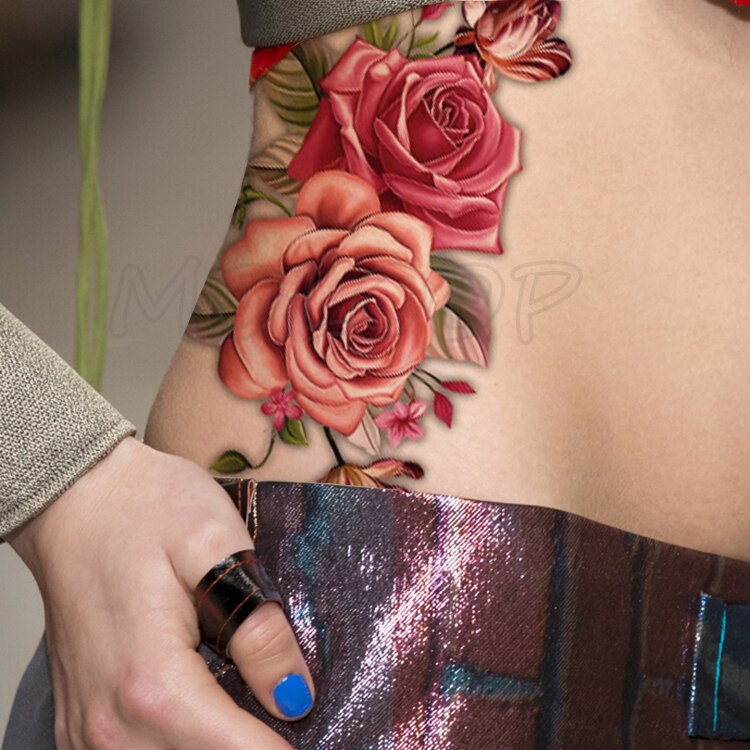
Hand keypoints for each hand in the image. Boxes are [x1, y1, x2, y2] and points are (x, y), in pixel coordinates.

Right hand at [7, 437, 312, 748]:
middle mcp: (111, 723)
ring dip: (219, 745)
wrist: (75, 498)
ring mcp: (89, 729)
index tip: (314, 727)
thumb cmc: (143, 507)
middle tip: (289, 708)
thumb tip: (294, 695)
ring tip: (254, 711)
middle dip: (255, 745)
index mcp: (152, 682)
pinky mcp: (84, 722)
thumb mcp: (216, 545)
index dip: (286, 747)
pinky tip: (211, 713)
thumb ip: (259, 629)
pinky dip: (182, 744)